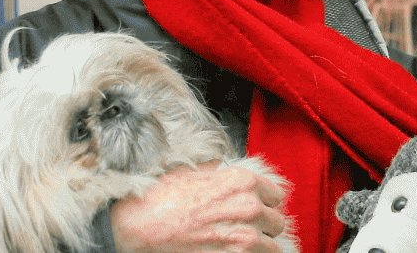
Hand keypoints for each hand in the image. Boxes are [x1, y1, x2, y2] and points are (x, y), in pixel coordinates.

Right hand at [111, 161, 288, 252]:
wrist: (140, 225)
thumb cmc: (163, 197)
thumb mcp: (197, 172)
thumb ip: (224, 175)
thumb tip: (232, 176)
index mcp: (243, 181)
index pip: (276, 196)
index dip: (263, 204)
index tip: (252, 210)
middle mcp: (249, 207)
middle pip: (276, 222)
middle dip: (262, 227)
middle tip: (240, 229)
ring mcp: (244, 237)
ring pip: (272, 247)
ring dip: (257, 247)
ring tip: (234, 244)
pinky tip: (229, 251)